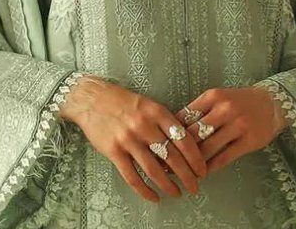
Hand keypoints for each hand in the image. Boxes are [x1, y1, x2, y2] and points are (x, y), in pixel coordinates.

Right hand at [59, 75, 207, 202]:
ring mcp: (128, 139)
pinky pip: (132, 176)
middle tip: (195, 187)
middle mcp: (144, 126)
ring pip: (154, 169)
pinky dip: (145, 190)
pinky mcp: (113, 151)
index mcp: (157, 112)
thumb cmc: (124, 102)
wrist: (92, 98)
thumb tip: (185, 146)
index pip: (183, 139)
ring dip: (168, 185)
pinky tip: (153, 197)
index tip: (202, 170)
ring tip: (177, 193)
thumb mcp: (149, 105)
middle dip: (187, 176)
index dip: (195, 158)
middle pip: (172, 157)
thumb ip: (165, 123)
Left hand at [175, 85, 286, 173]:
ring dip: (193, 163)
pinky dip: (210, 167)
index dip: (171, 134)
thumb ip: (199, 111)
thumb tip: (172, 131)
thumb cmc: (239, 102)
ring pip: (208, 148)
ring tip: (183, 172)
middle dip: (179, 151)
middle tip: (167, 164)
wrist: (271, 103)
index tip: (161, 147)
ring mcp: (237, 125)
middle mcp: (224, 109)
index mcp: (212, 96)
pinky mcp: (248, 141)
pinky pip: (224, 158)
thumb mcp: (218, 98)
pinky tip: (202, 174)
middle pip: (194, 134)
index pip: (185, 117)